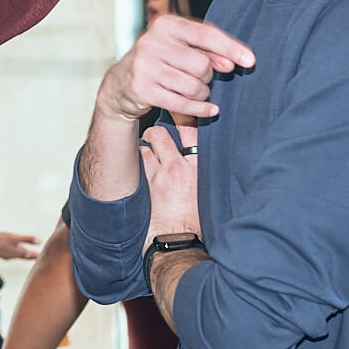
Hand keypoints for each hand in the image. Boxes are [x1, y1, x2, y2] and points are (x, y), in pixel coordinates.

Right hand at [0, 231, 41, 259]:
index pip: (30, 254)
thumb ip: (27, 239)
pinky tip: (13, 252)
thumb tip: (39, 240)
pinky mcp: (1, 253)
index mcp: (18, 251)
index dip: (36, 255)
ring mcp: (7, 255)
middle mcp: (13, 255)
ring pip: (18, 256)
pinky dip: (15, 254)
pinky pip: (11, 255)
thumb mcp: (14, 238)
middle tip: (37, 256)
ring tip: (28, 254)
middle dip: (31, 256)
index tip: (42, 256)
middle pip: (25, 256)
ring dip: (24, 255)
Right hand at [98, 14, 253, 122]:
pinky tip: (209, 110)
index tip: (250, 61)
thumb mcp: (180, 49)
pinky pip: (182, 103)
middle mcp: (151, 42)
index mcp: (165, 25)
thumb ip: (207, 51)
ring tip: (196, 92)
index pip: (205, 34)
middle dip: (208, 76)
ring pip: (193, 86)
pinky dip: (200, 110)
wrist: (120, 84)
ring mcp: (144, 66)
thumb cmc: (159, 62)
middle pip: (202, 64)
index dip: (230, 48)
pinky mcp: (141, 89)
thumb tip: (231, 63)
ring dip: (202, 94)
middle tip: (200, 78)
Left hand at [142, 124, 200, 245]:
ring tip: (151, 153)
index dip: (185, 115)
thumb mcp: (207, 188)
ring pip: (151, 139)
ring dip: (149, 144)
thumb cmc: (195, 216)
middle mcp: (183, 166)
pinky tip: (143, 165)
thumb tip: (195, 151)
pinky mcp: (150, 180)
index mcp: (201, 167)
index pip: (193, 130)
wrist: (180, 238)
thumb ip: (201, 167)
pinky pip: (140, 155)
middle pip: (166, 131)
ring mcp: (164, 172)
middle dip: (160, 130)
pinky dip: (140, 157)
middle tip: (158, 136)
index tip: (180, 110)